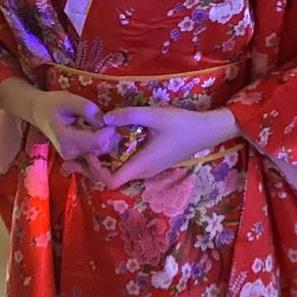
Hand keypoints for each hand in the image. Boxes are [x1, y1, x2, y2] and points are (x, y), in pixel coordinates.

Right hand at [26, 90, 117, 163]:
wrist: (39, 112)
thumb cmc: (52, 104)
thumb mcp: (69, 99)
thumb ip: (87, 109)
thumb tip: (104, 120)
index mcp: (66, 140)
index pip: (97, 142)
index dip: (109, 131)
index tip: (112, 118)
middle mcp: (70, 153)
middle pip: (100, 149)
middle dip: (110, 136)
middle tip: (111, 120)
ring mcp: (73, 157)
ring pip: (100, 152)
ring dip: (107, 139)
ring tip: (105, 124)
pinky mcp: (76, 156)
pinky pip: (95, 153)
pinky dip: (102, 143)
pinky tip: (100, 131)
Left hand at [94, 106, 239, 188]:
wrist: (207, 131)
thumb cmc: (182, 124)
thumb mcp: (155, 115)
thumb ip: (129, 115)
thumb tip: (104, 118)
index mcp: (142, 164)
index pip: (111, 181)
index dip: (96, 169)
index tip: (92, 150)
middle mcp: (144, 171)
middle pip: (112, 177)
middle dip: (97, 164)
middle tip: (89, 143)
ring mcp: (149, 169)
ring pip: (121, 171)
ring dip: (107, 160)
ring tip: (99, 139)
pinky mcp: (153, 163)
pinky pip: (129, 165)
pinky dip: (118, 156)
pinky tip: (115, 139)